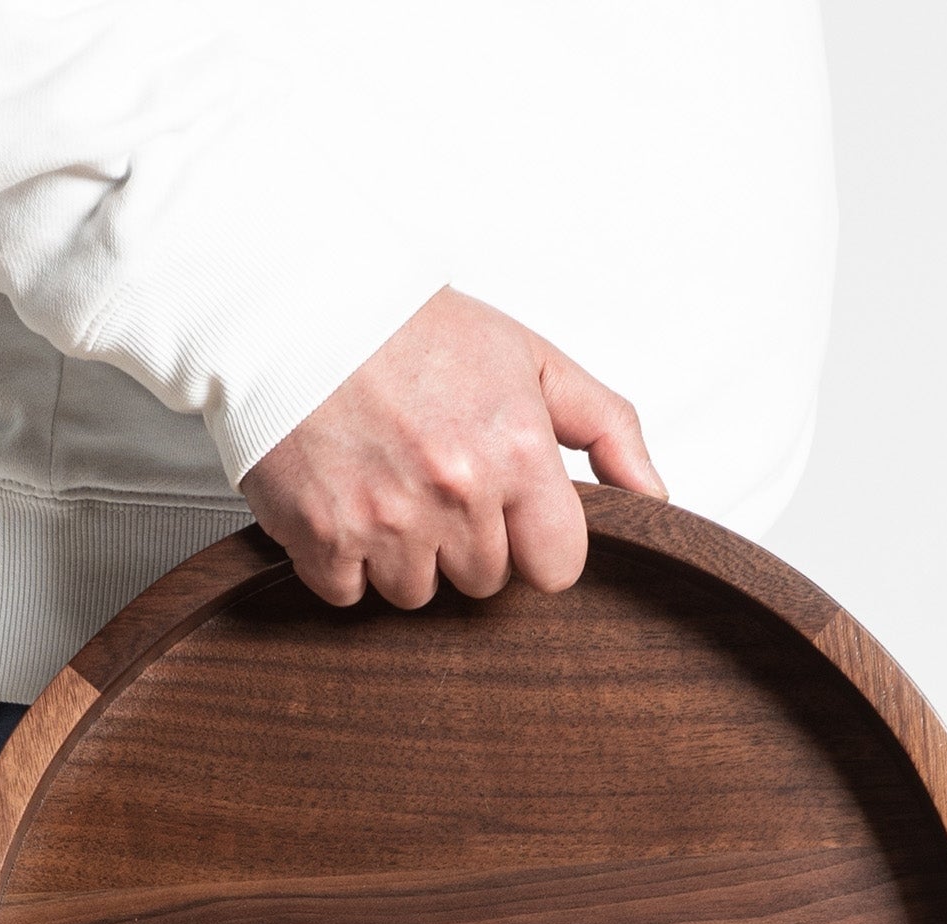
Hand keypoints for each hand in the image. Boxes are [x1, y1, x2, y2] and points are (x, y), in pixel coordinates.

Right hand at [239, 287, 666, 608]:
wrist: (294, 306)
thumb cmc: (408, 327)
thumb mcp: (527, 356)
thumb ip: (604, 426)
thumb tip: (652, 496)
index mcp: (516, 451)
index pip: (557, 568)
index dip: (534, 545)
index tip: (511, 516)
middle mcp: (456, 492)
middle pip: (484, 582)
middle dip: (466, 543)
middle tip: (434, 481)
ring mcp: (386, 521)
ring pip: (416, 593)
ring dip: (404, 556)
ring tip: (385, 487)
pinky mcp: (321, 537)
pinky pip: (348, 592)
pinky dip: (342, 560)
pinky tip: (342, 502)